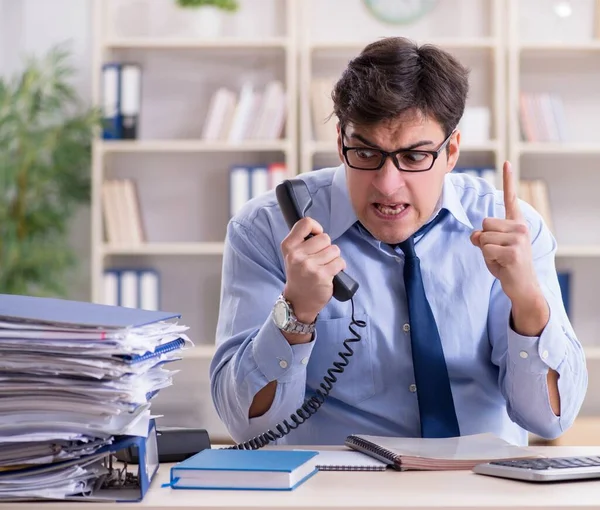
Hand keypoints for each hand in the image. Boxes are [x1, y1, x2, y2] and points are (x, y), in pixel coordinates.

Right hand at [280, 217, 345, 323]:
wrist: (299, 301)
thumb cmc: (299, 275)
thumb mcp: (292, 255)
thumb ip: (302, 240)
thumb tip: (319, 230)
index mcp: (288, 246)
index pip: (306, 223)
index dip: (316, 228)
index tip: (317, 237)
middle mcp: (297, 255)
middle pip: (325, 238)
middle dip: (327, 248)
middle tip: (319, 259)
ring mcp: (309, 266)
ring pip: (334, 250)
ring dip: (333, 258)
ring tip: (325, 267)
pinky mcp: (322, 275)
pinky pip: (340, 262)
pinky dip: (339, 267)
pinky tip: (331, 273)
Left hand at [470, 161, 540, 303]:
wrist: (522, 286)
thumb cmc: (506, 264)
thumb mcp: (492, 247)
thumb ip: (483, 235)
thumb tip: (475, 234)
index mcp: (516, 223)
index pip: (510, 198)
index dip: (508, 180)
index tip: (506, 162)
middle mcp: (520, 227)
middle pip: (484, 223)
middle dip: (483, 239)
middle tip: (497, 252)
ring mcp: (518, 239)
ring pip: (482, 237)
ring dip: (485, 251)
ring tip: (499, 259)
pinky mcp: (513, 251)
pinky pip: (485, 249)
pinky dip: (488, 259)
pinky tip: (501, 264)